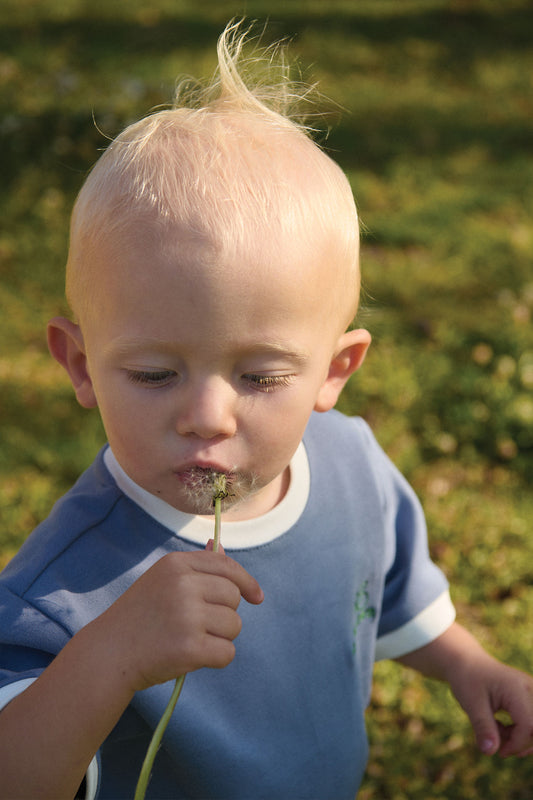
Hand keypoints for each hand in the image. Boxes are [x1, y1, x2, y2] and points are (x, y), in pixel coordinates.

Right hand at [94, 549, 263, 693]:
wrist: (108, 653)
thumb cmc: (139, 617)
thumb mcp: (162, 580)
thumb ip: (196, 567)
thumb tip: (222, 547)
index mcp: (176, 564)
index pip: (226, 566)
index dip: (246, 582)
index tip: (256, 597)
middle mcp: (183, 585)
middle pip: (233, 597)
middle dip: (224, 614)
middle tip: (197, 626)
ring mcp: (186, 615)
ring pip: (234, 625)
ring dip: (220, 637)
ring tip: (190, 640)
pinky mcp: (190, 647)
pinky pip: (227, 652)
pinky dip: (216, 659)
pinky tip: (192, 657)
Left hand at [397, 622, 532, 757]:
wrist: (467, 663)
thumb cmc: (467, 680)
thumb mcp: (471, 703)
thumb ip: (483, 727)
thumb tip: (490, 752)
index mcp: (516, 689)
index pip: (530, 726)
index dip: (517, 744)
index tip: (498, 751)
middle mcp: (530, 689)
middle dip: (520, 743)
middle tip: (497, 743)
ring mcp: (532, 692)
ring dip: (520, 738)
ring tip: (496, 731)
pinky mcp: (530, 698)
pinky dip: (519, 731)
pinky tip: (501, 727)